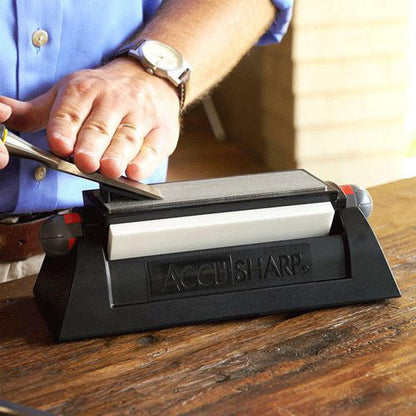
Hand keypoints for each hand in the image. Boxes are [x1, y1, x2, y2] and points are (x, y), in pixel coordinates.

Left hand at [0, 58, 180, 179]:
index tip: (59, 145)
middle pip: (100, 126)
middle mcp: (114, 101)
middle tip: (86, 162)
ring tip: (110, 168)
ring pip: (128, 136)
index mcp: (85, 90)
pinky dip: (146, 161)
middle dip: (92, 145)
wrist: (150, 77)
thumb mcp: (69, 92)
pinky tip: (136, 171)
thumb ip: (35, 112)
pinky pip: (154, 147)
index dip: (65, 128)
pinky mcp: (162, 130)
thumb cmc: (106, 91)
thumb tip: (0, 113)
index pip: (71, 111)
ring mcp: (141, 115)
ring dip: (119, 154)